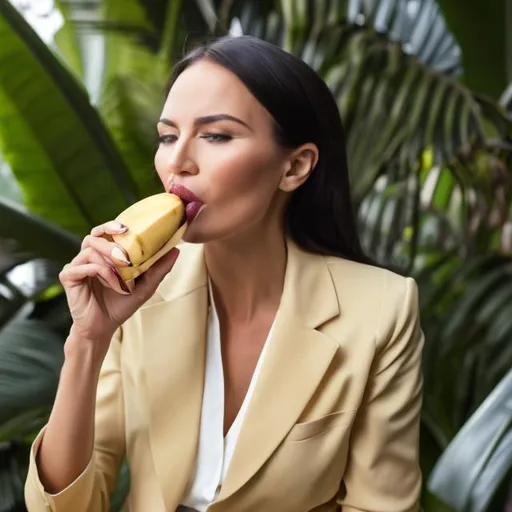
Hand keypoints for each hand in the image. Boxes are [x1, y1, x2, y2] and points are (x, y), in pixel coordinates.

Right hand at [59, 220, 179, 360]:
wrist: (104, 328)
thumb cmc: (122, 305)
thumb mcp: (146, 286)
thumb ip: (159, 268)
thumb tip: (176, 250)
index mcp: (104, 254)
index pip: (105, 231)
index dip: (113, 226)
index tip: (126, 228)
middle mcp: (88, 256)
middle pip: (95, 236)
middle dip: (112, 243)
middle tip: (126, 256)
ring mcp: (77, 265)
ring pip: (90, 249)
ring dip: (109, 262)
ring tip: (122, 277)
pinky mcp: (68, 277)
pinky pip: (83, 266)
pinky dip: (101, 272)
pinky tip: (112, 284)